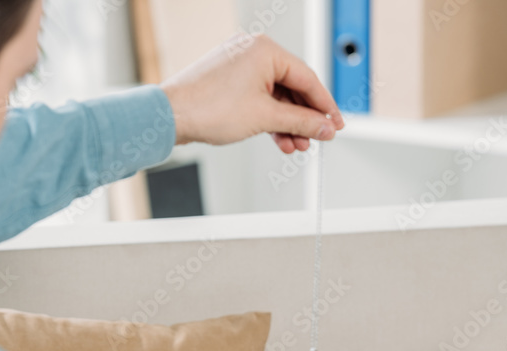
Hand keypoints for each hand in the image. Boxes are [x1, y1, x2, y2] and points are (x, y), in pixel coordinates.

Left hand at [160, 33, 344, 152]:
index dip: (325, 106)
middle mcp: (253, 51)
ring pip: (277, 96)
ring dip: (288, 123)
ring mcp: (240, 65)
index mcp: (265, 50)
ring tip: (296, 144)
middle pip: (293, 87)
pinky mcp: (230, 80)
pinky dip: (271, 119)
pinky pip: (260, 98)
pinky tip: (280, 138)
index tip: (336, 124)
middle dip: (304, 118)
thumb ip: (302, 122)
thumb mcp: (266, 118)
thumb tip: (324, 127)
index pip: (308, 78)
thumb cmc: (207, 107)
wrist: (171, 117)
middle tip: (317, 137)